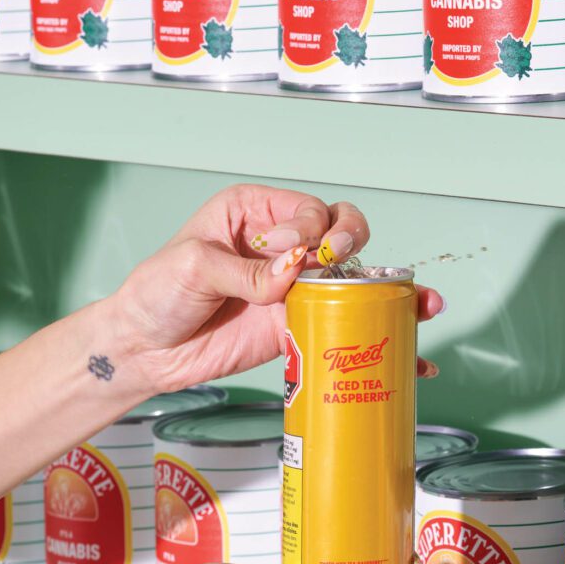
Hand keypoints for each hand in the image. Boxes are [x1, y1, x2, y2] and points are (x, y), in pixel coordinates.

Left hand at [112, 184, 444, 393]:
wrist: (145, 349)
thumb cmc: (157, 292)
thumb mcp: (193, 266)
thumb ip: (246, 269)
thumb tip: (291, 274)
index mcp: (255, 214)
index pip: (307, 210)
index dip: (311, 228)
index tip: (294, 252)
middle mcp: (281, 247)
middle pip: (341, 235)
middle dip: (354, 245)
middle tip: (341, 259)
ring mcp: (293, 289)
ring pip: (352, 281)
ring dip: (390, 293)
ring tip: (419, 304)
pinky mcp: (296, 327)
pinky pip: (342, 327)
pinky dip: (376, 338)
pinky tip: (407, 352)